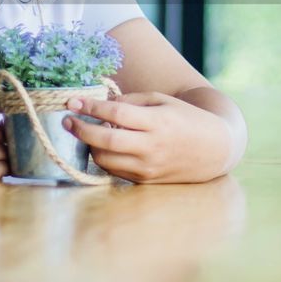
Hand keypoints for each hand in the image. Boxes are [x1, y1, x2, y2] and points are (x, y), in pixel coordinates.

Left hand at [62, 92, 233, 183]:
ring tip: (86, 133)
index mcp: (157, 121)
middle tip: (67, 121)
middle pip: (105, 141)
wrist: (214, 149)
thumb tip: (101, 105)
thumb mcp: (162, 101)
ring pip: (106, 160)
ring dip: (90, 146)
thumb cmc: (186, 118)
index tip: (71, 102)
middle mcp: (151, 146)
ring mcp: (148, 166)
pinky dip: (104, 158)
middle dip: (80, 130)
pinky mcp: (146, 180)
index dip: (90, 107)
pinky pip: (115, 171)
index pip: (115, 114)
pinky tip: (103, 147)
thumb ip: (131, 101)